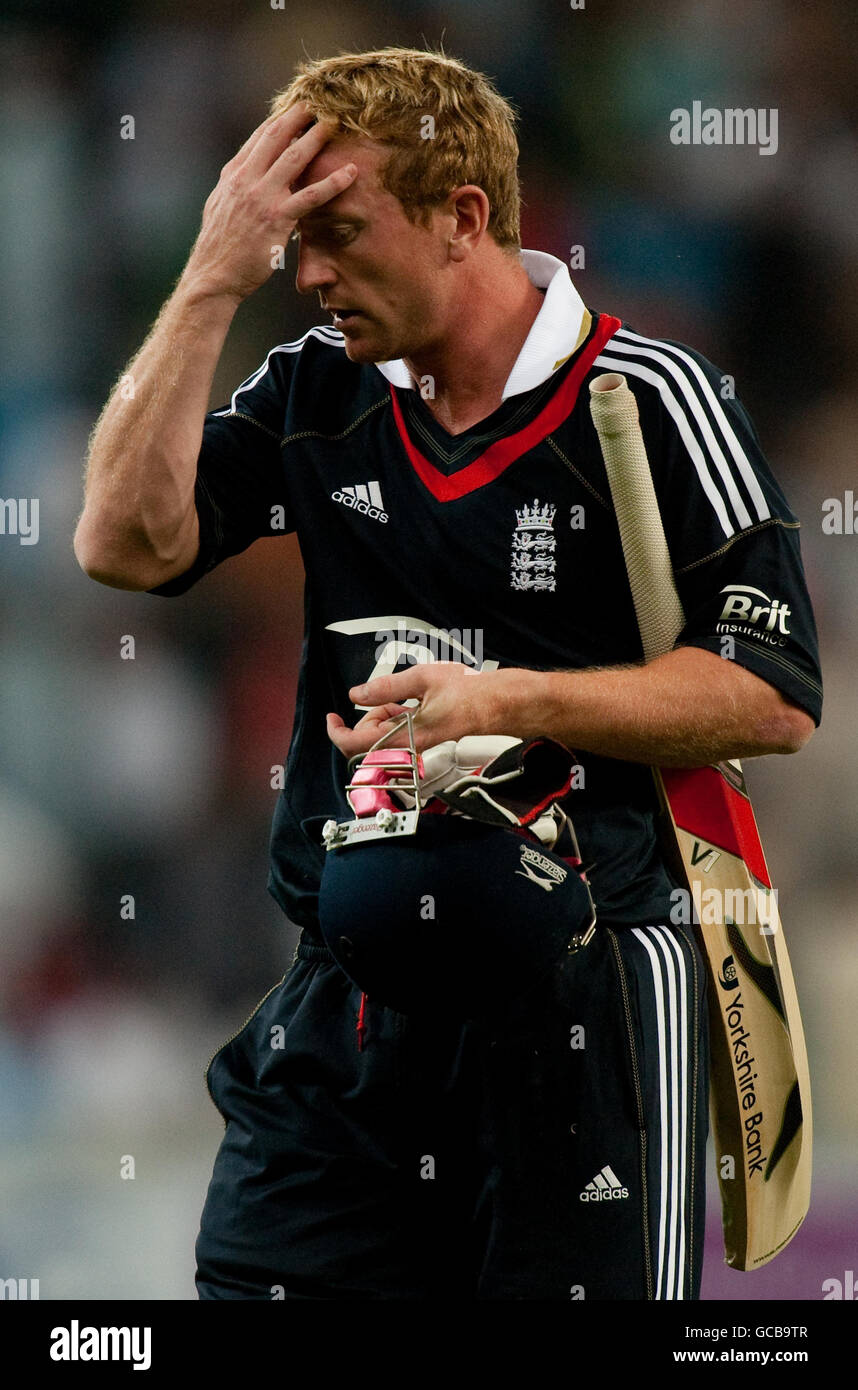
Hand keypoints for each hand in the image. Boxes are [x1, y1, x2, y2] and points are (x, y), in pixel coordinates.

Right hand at [181, 101, 357, 301]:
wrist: (213, 276)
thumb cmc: (220, 248)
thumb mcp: (221, 207)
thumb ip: (237, 186)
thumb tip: (249, 174)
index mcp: (234, 174)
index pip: (260, 137)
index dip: (281, 119)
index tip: (299, 106)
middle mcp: (246, 179)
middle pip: (276, 136)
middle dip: (299, 115)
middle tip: (320, 99)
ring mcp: (262, 198)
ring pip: (294, 158)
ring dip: (316, 137)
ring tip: (335, 123)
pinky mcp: (277, 219)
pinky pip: (310, 197)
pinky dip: (333, 182)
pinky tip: (351, 173)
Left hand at [325, 663, 529, 757]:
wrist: (497, 704)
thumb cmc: (468, 692)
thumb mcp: (422, 679)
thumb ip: (385, 688)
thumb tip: (356, 694)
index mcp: (406, 735)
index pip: (357, 745)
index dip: (338, 732)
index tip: (332, 717)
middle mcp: (410, 746)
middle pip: (367, 740)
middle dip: (367, 716)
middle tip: (384, 695)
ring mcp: (416, 745)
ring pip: (383, 735)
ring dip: (383, 715)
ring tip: (405, 696)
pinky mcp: (423, 740)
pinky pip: (398, 733)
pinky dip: (395, 717)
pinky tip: (410, 704)